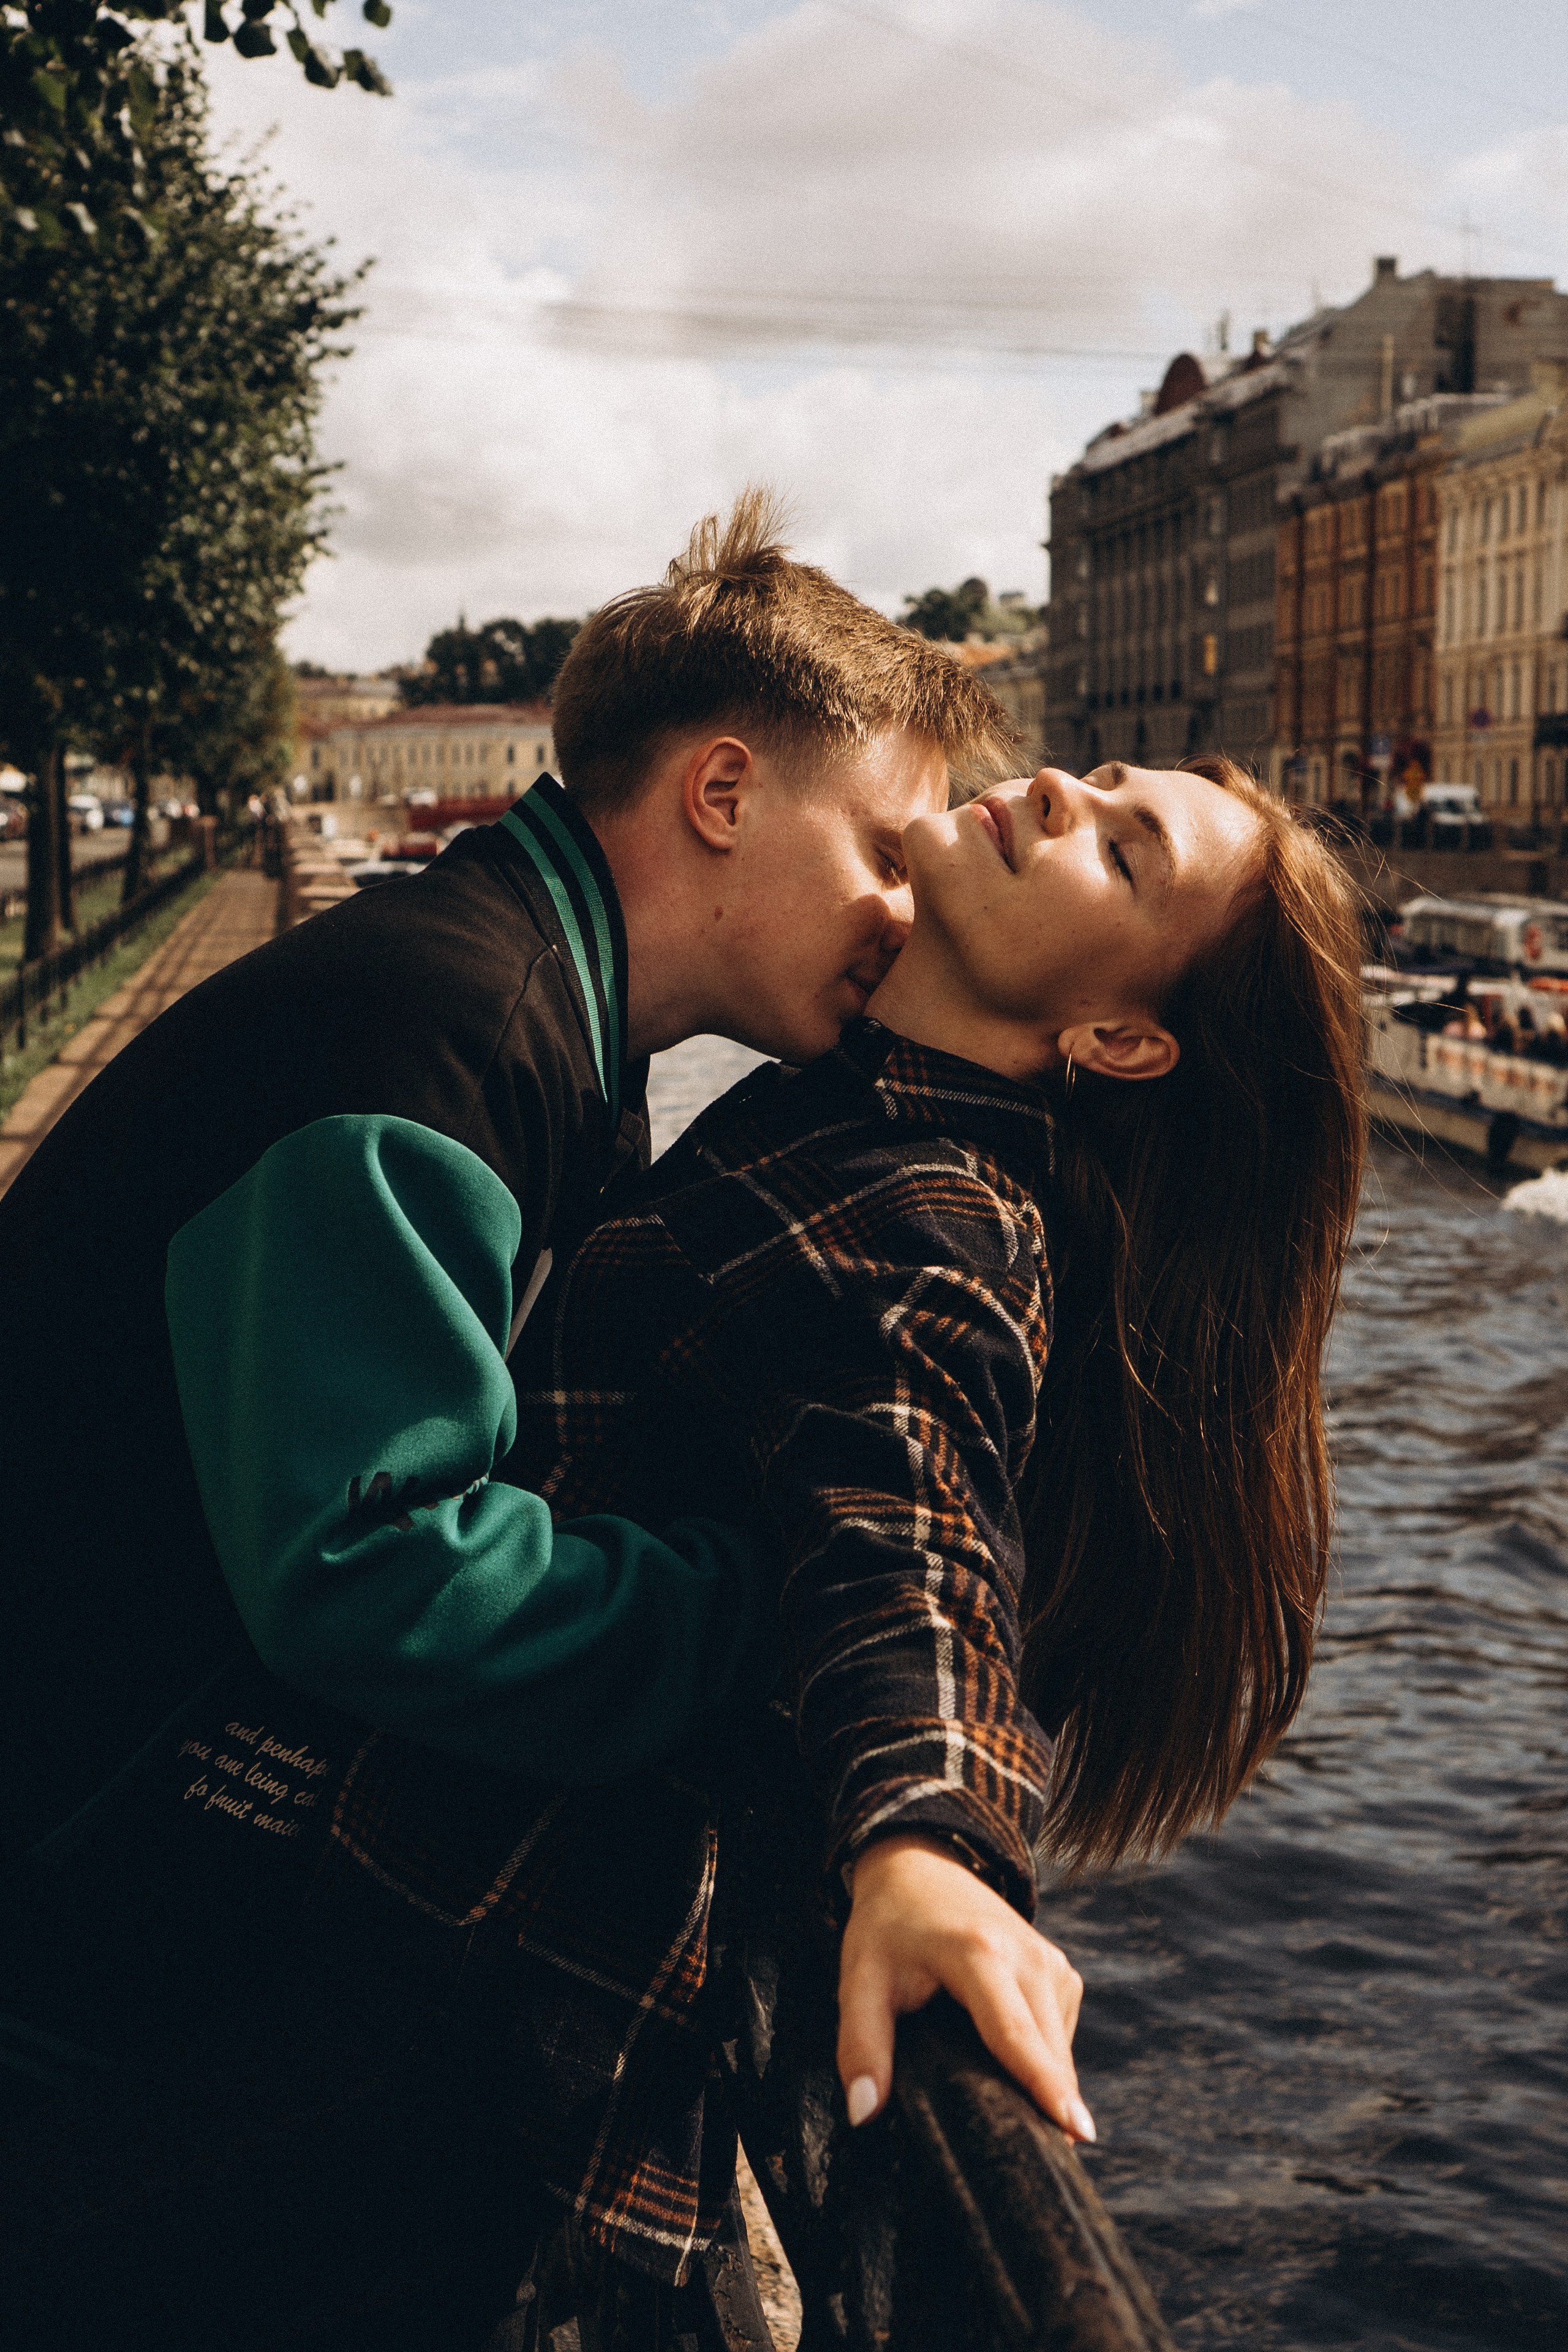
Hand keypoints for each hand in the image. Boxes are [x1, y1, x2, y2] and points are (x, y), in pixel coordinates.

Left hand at [836, 1833, 1093, 2141]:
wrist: (921, 1864)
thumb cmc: (888, 1926)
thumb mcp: (859, 1978)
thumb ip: (860, 2044)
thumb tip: (864, 2113)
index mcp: (979, 1954)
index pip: (1016, 2032)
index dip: (1045, 2086)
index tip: (1078, 2132)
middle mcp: (1028, 1955)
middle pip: (1047, 2052)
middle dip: (1045, 2108)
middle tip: (1029, 2163)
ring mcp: (1052, 1961)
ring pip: (1059, 2050)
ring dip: (1040, 2086)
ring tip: (1002, 2105)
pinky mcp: (1062, 1971)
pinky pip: (1059, 2036)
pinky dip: (1040, 2060)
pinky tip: (1003, 2059)